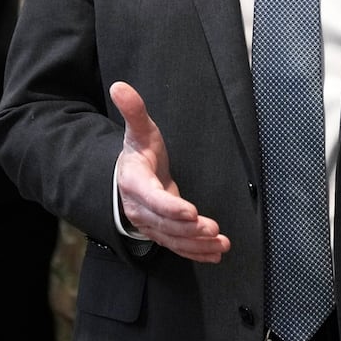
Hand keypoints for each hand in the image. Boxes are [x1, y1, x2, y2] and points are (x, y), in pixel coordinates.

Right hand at [110, 82, 228, 262]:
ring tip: (220, 243)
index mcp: (134, 182)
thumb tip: (120, 86)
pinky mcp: (160, 233)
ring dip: (196, 243)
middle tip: (213, 229)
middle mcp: (140, 208)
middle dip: (189, 228)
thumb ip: (133, 111)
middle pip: (165, 222)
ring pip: (173, 238)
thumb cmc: (138, 153)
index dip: (170, 207)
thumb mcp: (138, 130)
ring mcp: (149, 224)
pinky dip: (196, 252)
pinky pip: (177, 246)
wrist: (126, 179)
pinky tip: (216, 254)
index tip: (190, 211)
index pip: (152, 197)